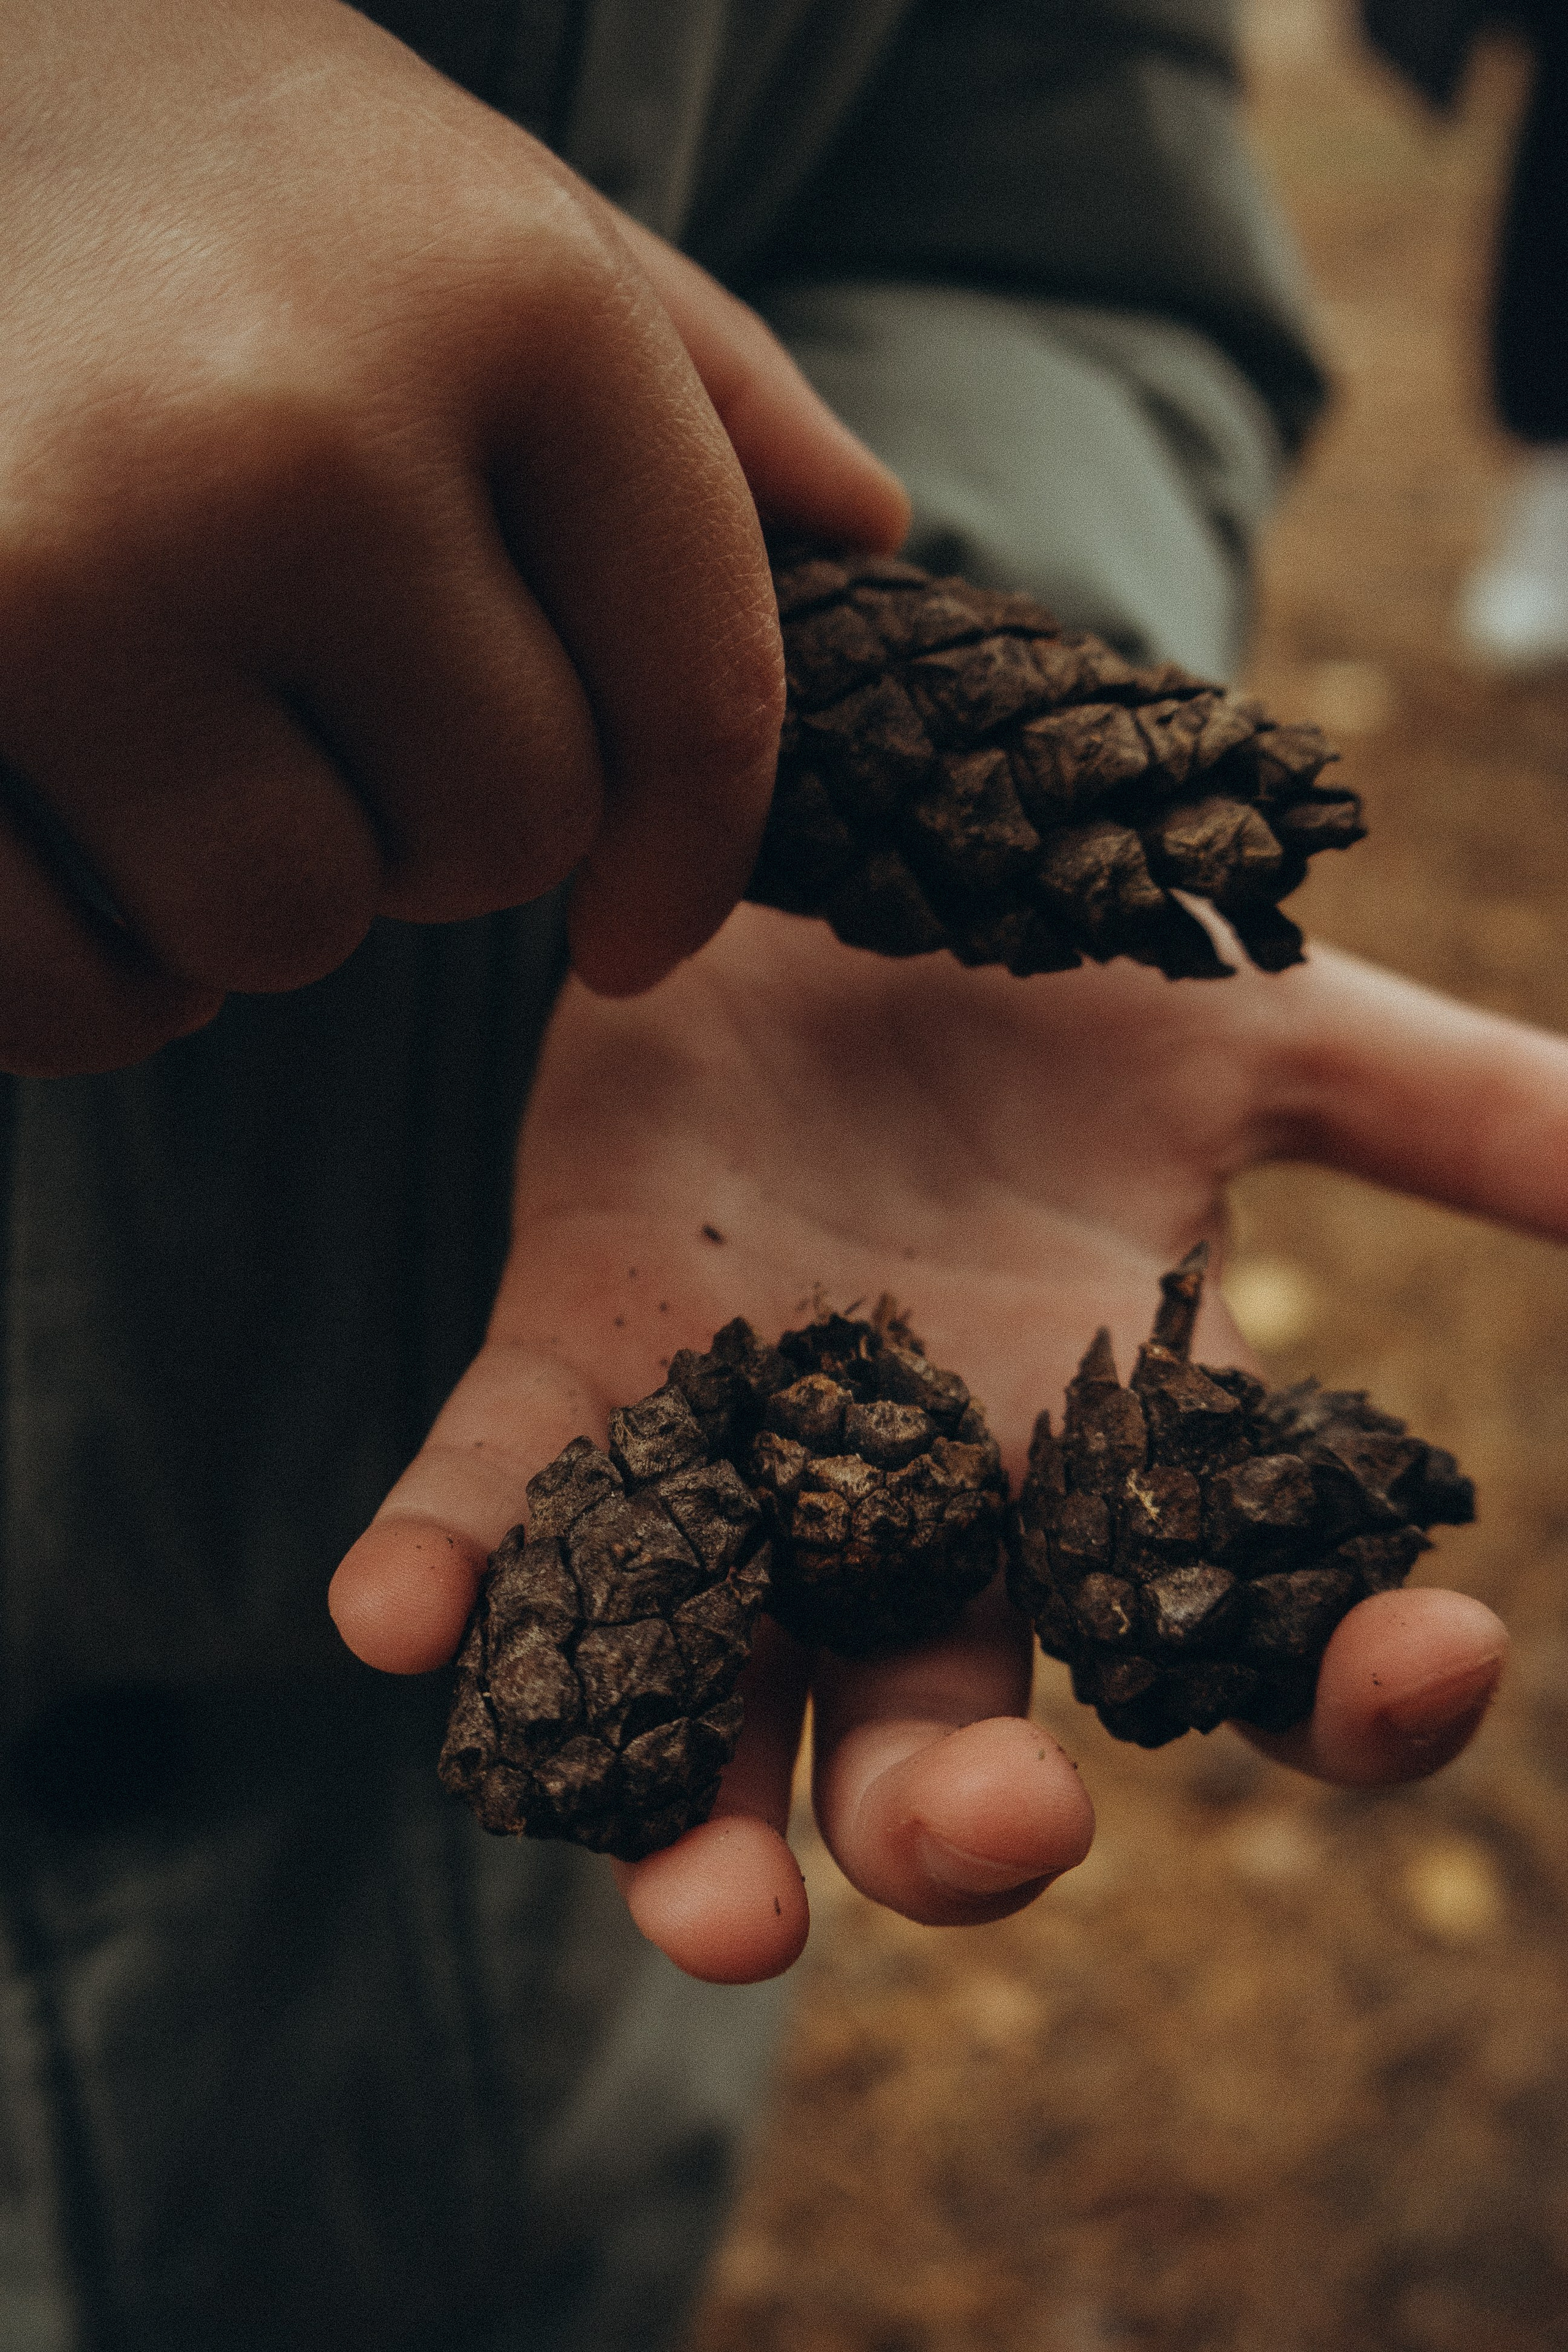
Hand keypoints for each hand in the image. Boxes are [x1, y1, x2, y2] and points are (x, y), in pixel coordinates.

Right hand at [0, 0, 906, 1073]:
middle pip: (496, 838)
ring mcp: (76, 567)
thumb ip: (690, 374)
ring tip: (193, 737)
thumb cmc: (226, 176)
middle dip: (437, 818)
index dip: (689, 858)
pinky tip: (85, 858)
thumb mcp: (488, 210)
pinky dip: (99, 981)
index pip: (698, 700)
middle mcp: (298, 435)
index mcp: (508, 302)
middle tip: (327, 705)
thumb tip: (863, 528)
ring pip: (288, 927)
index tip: (640, 931)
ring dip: (266, 883)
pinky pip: (72, 990)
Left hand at [331, 912, 1544, 1979]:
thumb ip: (1468, 1115)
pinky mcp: (572, 1360)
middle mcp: (911, 1508)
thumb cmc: (1038, 970)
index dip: (1339, 1695)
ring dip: (688, 1824)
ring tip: (714, 1913)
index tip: (1423, 1660)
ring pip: (708, 1700)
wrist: (820, 859)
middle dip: (962, 1830)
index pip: (1234, 1650)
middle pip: (938, 1748)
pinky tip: (407, 1621)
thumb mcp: (1264, 1031)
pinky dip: (453, 1569)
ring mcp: (729, 1456)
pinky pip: (499, 1503)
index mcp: (1096, 1454)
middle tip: (1000, 1835)